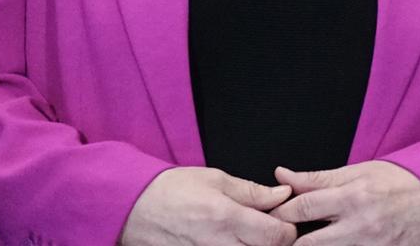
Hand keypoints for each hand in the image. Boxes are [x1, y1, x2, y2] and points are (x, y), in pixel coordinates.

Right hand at [119, 166, 295, 245]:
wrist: (131, 209)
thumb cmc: (170, 191)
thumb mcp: (214, 179)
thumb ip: (252, 191)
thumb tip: (283, 195)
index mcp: (226, 218)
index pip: (278, 236)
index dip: (288, 230)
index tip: (283, 221)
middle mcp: (218, 245)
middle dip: (273, 243)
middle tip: (264, 230)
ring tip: (245, 237)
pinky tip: (231, 243)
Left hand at [274, 161, 419, 244]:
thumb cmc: (399, 182)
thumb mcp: (359, 171)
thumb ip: (318, 178)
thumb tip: (283, 175)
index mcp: (352, 196)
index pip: (302, 207)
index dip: (280, 212)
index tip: (272, 215)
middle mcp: (360, 226)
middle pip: (307, 244)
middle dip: (290, 241)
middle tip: (283, 237)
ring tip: (310, 239)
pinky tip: (335, 244)